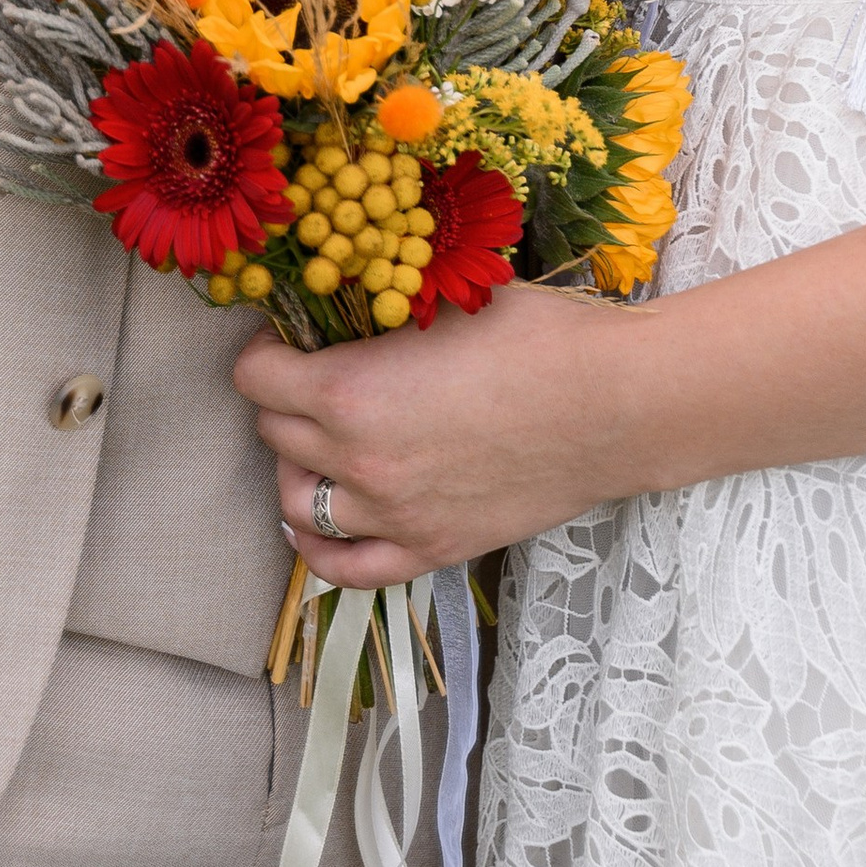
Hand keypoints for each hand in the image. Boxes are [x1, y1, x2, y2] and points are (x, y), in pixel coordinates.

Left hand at [236, 281, 624, 586]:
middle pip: (273, 435)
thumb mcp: (442, 299)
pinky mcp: (429, 550)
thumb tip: (345, 302)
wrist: (610, 404)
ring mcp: (391, 516)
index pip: (255, 378)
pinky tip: (322, 517)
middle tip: (315, 378)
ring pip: (296, 501)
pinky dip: (318, 545)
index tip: (289, 338)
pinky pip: (344, 568)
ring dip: (300, 466)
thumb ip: (379, 310)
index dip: (266, 350)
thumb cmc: (535, 336)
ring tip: (325, 441)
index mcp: (350, 392)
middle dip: (284, 401)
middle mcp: (357, 462)